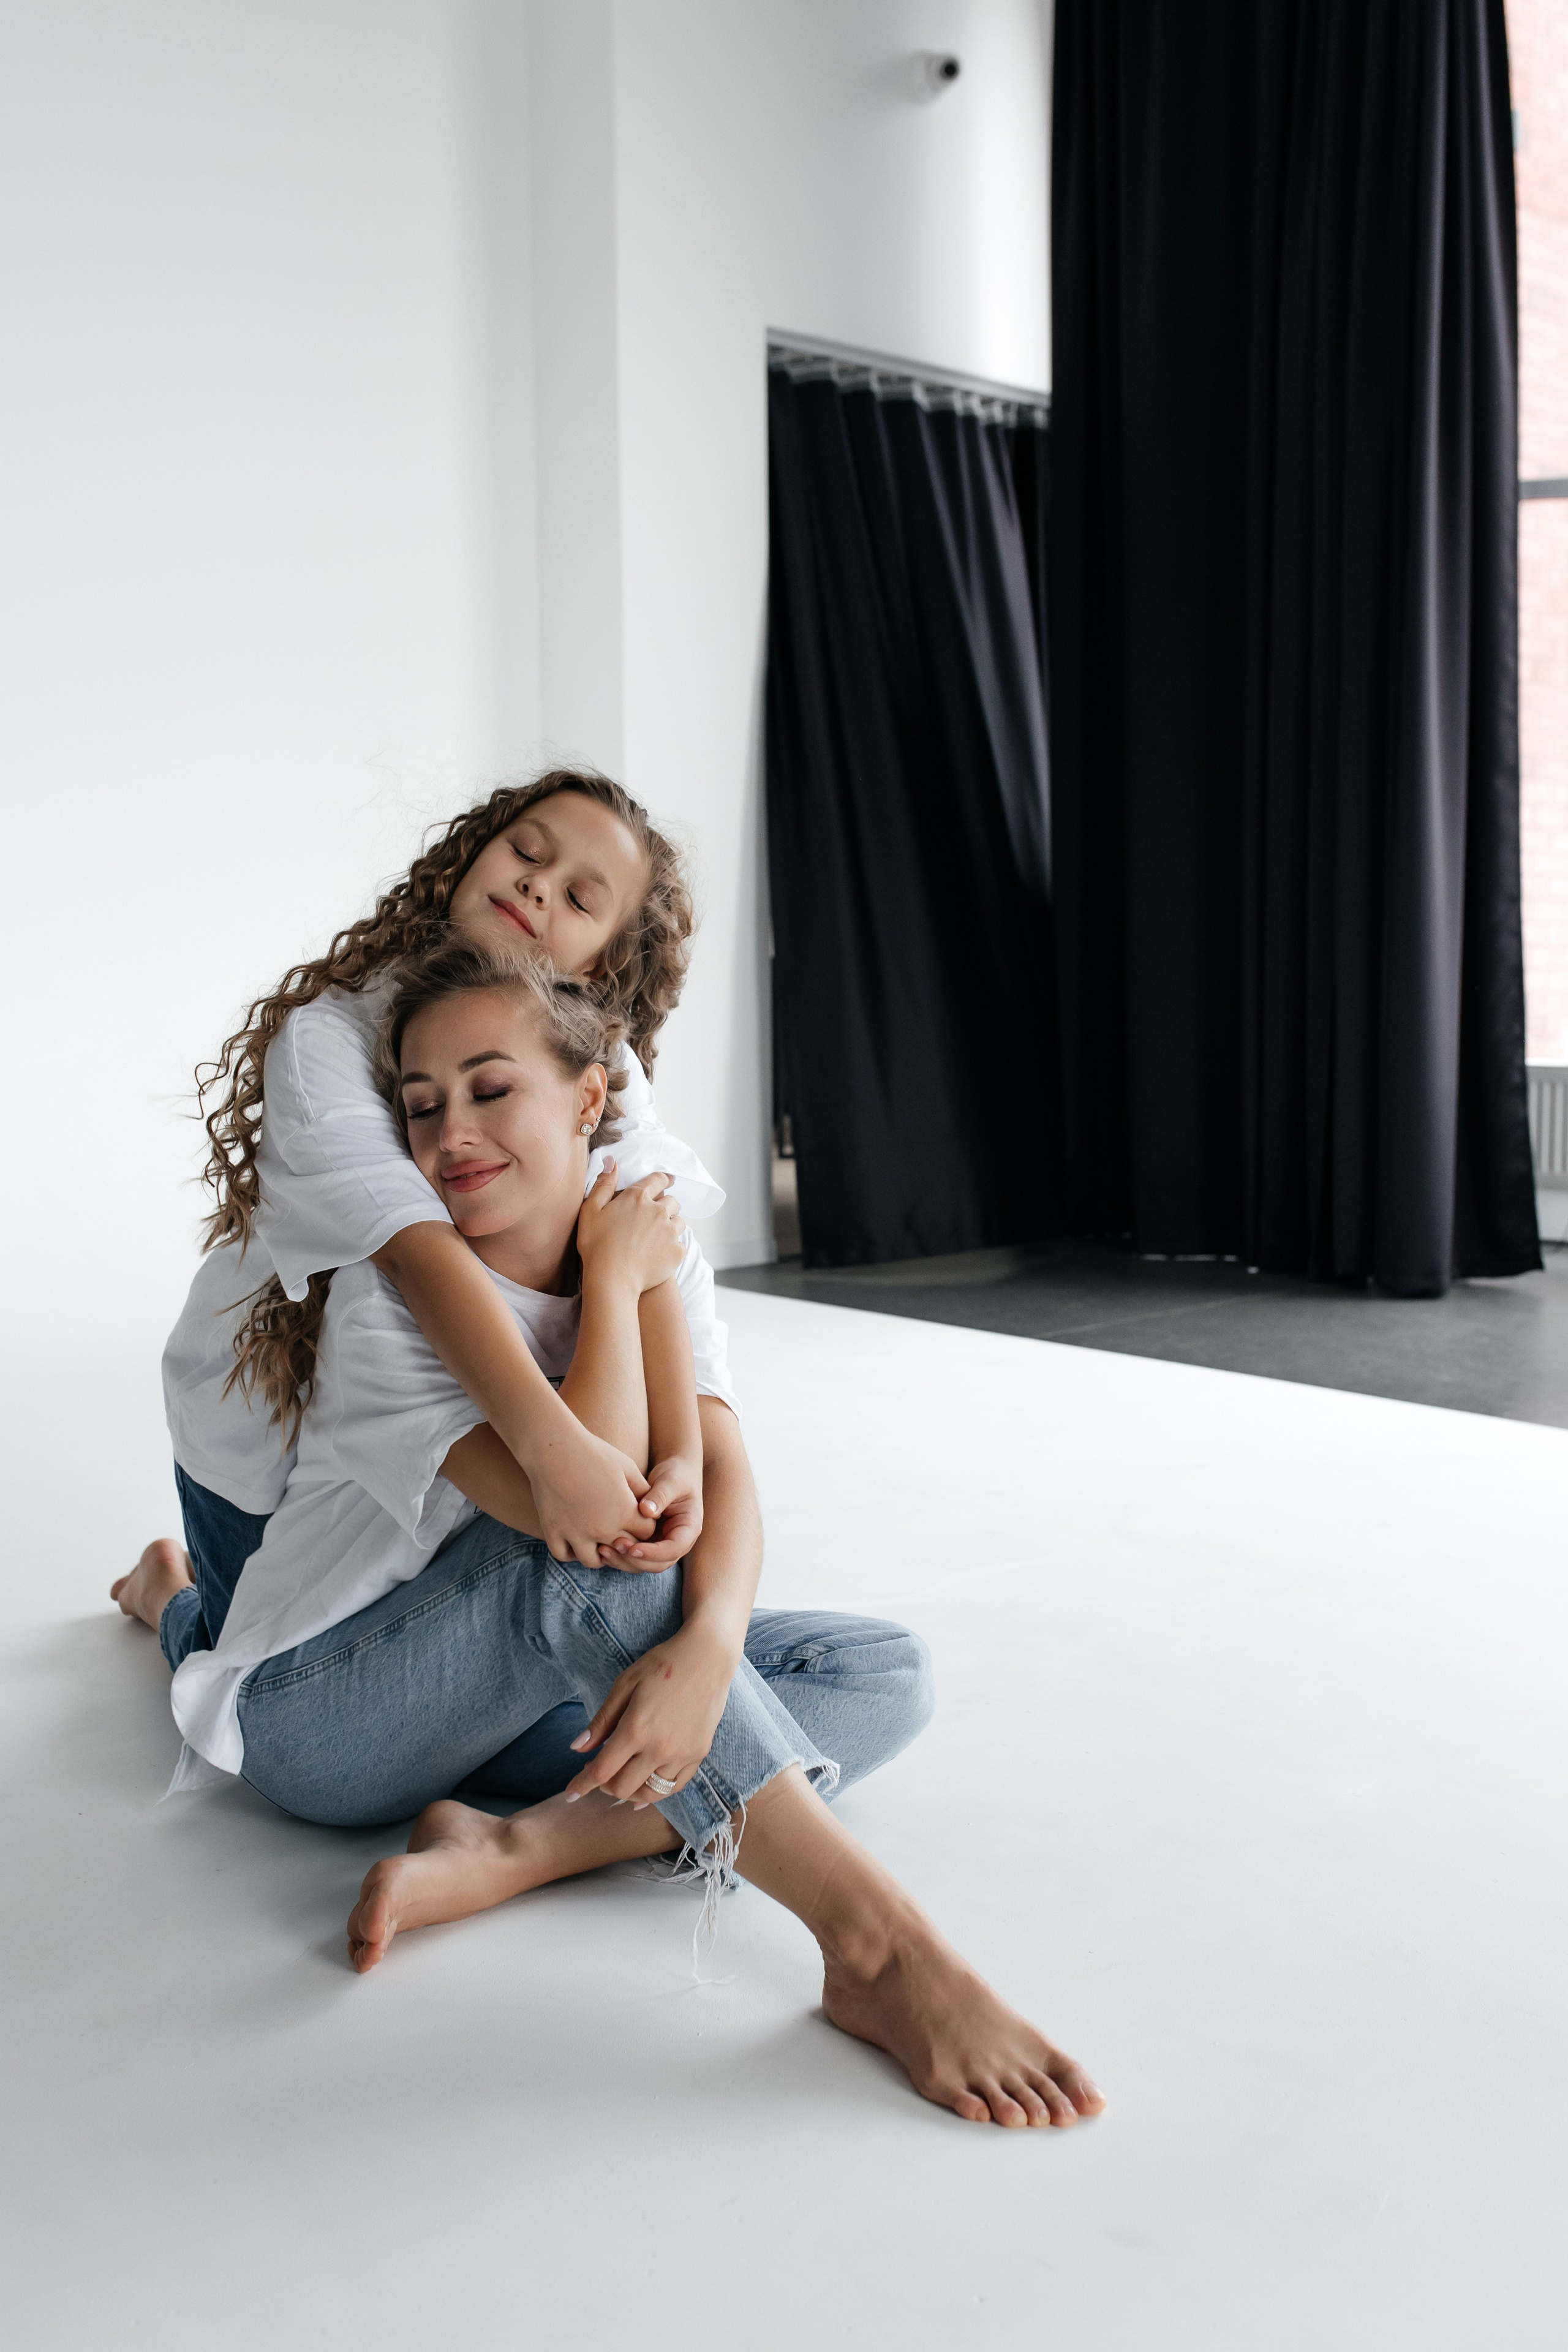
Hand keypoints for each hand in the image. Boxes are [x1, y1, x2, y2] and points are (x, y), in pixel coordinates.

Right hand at [526, 1417, 652, 1566]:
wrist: (553, 1448)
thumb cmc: (594, 1453)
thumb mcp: (626, 1467)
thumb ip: (642, 1491)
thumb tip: (651, 1508)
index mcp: (623, 1512)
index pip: (646, 1533)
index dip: (645, 1525)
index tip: (637, 1516)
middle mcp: (601, 1529)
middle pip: (622, 1550)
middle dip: (625, 1541)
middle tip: (619, 1530)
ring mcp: (575, 1533)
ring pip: (593, 1561)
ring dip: (599, 1554)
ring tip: (598, 1540)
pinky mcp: (553, 1532)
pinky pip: (564, 1556)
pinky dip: (571, 1552)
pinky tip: (575, 1539)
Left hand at [564, 1620, 736, 1805]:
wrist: (707, 1656)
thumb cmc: (662, 1665)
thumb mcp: (624, 1685)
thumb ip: (602, 1721)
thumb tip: (578, 1749)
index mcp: (636, 1729)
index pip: (601, 1771)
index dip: (581, 1785)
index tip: (569, 1794)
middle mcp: (659, 1748)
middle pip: (622, 1788)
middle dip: (603, 1786)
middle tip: (597, 1770)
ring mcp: (682, 1754)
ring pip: (649, 1793)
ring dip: (628, 1791)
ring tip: (620, 1778)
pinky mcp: (699, 1754)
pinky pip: (674, 1786)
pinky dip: (656, 1792)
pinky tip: (645, 1788)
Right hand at [576, 1163, 684, 1296]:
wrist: (611, 1279)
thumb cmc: (596, 1245)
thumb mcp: (590, 1210)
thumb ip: (603, 1184)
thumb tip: (613, 1162)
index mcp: (637, 1197)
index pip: (658, 1180)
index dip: (662, 1180)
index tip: (666, 1182)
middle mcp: (658, 1210)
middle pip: (672, 1201)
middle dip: (666, 1205)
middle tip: (656, 1217)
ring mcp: (670, 1231)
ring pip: (679, 1221)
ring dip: (671, 1225)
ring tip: (658, 1236)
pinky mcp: (677, 1251)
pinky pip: (681, 1243)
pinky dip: (673, 1246)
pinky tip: (660, 1253)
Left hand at [598, 1453, 702, 1569]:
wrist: (673, 1472)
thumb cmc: (676, 1474)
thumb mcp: (672, 1481)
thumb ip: (661, 1495)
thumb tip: (647, 1512)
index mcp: (689, 1529)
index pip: (673, 1549)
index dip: (653, 1553)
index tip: (633, 1547)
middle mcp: (676, 1542)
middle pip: (658, 1564)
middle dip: (635, 1560)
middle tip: (615, 1545)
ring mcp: (661, 1544)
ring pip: (644, 1565)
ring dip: (624, 1561)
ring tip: (603, 1549)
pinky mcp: (647, 1542)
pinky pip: (634, 1556)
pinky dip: (619, 1556)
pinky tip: (602, 1549)